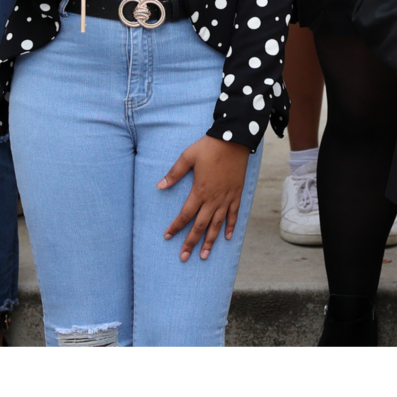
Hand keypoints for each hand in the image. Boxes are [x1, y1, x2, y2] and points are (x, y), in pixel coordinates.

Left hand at [159, 134, 251, 260]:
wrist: (233, 140)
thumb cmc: (209, 147)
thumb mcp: (187, 157)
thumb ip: (174, 173)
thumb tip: (159, 186)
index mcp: (199, 191)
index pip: (185, 215)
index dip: (176, 227)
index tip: (167, 236)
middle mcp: (213, 199)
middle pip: (200, 226)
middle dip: (191, 242)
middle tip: (184, 257)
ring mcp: (226, 198)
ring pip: (217, 225)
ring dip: (210, 241)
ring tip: (204, 255)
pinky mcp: (236, 194)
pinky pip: (233, 214)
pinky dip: (230, 227)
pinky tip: (227, 237)